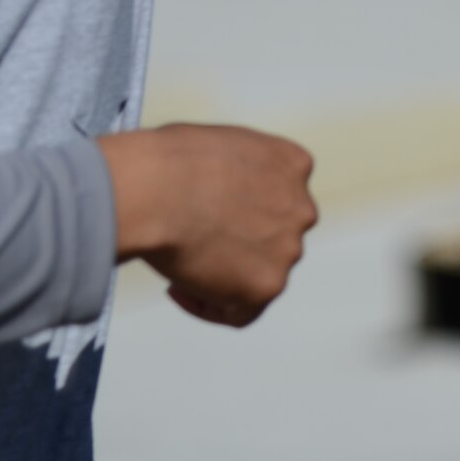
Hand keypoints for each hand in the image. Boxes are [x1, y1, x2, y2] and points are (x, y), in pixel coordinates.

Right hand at [99, 124, 319, 328]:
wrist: (157, 190)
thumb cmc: (166, 162)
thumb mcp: (217, 147)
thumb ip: (233, 172)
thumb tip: (213, 190)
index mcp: (293, 164)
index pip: (279, 197)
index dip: (240, 210)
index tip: (206, 215)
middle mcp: (302, 207)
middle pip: (274, 238)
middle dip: (238, 245)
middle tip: (195, 246)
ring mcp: (289, 248)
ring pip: (259, 276)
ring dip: (224, 277)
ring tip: (179, 266)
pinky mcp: (268, 285)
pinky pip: (240, 313)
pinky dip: (209, 308)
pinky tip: (177, 289)